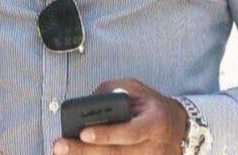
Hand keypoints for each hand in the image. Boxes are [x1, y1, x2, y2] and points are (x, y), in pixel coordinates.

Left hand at [53, 78, 187, 154]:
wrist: (178, 126)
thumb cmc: (152, 105)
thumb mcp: (138, 89)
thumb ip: (115, 90)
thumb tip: (89, 100)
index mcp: (155, 123)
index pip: (129, 132)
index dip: (106, 134)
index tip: (83, 132)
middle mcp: (152, 148)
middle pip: (116, 154)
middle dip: (84, 151)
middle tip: (60, 146)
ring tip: (63, 152)